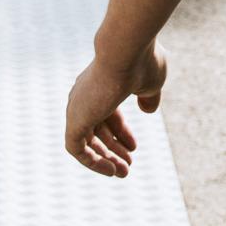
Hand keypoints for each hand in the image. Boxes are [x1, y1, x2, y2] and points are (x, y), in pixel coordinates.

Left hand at [64, 41, 167, 177]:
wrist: (126, 51)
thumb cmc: (141, 62)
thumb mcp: (151, 83)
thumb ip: (148, 97)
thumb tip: (148, 110)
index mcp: (101, 84)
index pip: (106, 114)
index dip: (120, 133)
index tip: (134, 148)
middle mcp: (85, 95)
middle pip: (95, 129)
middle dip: (112, 149)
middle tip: (127, 166)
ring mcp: (78, 107)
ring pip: (85, 141)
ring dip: (104, 159)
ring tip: (122, 173)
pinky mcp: (74, 119)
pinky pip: (76, 149)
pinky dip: (92, 162)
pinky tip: (111, 170)